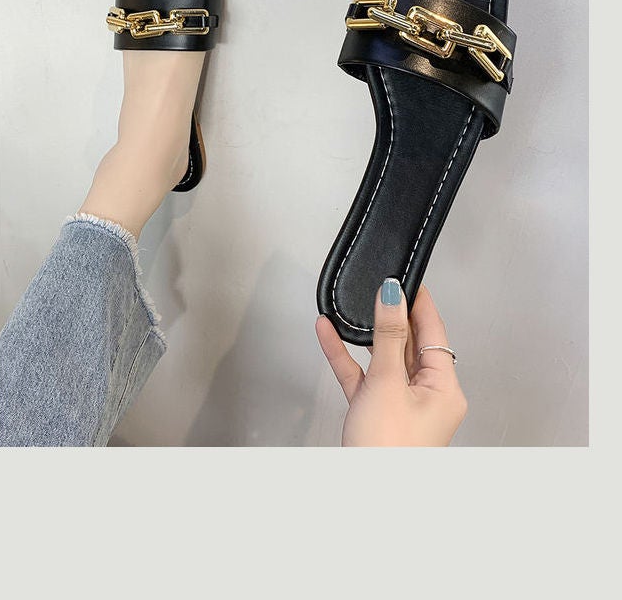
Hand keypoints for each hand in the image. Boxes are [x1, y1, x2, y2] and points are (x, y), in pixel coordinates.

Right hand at [316, 280, 466, 445]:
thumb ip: (388, 336)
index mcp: (444, 388)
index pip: (434, 332)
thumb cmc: (389, 451)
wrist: (366, 496)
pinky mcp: (375, 413)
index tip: (408, 278)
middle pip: (410, 343)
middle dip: (391, 315)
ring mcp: (400, 404)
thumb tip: (394, 297)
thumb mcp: (388, 382)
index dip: (420, 302)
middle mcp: (426, 395)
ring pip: (383, 359)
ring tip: (351, 307)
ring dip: (364, 335)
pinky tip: (329, 334)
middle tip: (379, 287)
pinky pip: (361, 376)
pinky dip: (346, 357)